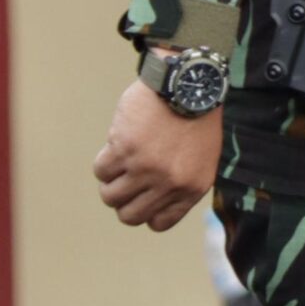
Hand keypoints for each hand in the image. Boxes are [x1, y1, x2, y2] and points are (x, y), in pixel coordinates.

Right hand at [94, 77, 221, 231]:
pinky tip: (116, 146)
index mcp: (192, 188)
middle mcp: (169, 183)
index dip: (145, 211)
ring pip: (110, 196)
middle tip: (125, 182)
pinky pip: (101, 170)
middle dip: (124, 201)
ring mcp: (145, 167)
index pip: (159, 223)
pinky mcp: (125, 149)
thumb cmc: (196, 118)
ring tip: (120, 163)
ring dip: (110, 182)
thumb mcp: (203, 158)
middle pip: (129, 216)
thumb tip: (152, 204)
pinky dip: (104, 161)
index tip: (141, 197)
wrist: (190, 83)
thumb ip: (181, 183)